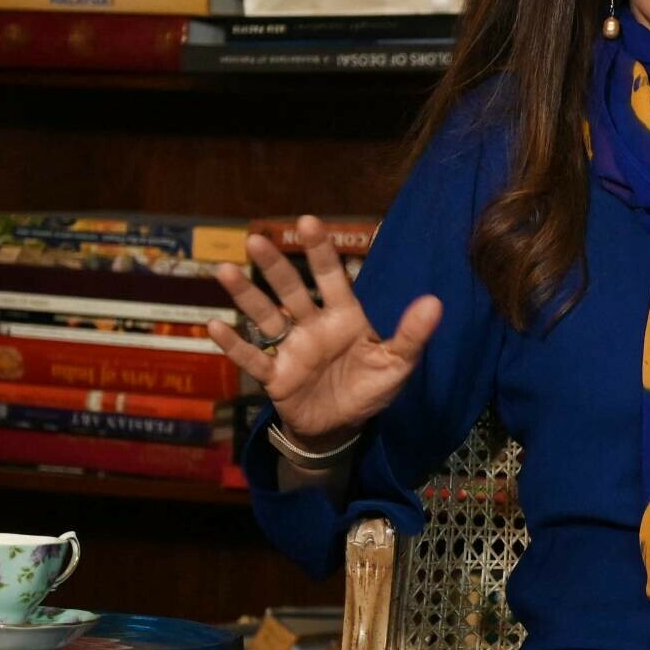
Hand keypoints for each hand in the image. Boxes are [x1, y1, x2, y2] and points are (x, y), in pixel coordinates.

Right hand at [205, 215, 441, 449]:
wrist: (343, 427)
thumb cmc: (369, 388)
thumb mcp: (397, 364)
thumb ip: (412, 334)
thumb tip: (435, 302)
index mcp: (343, 317)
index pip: (331, 277)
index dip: (320, 251)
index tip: (307, 222)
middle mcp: (312, 325)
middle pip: (291, 290)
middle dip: (275, 266)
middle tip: (256, 238)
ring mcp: (291, 349)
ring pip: (265, 317)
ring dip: (246, 295)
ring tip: (224, 271)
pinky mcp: (276, 376)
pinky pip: (253, 358)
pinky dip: (235, 345)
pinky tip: (214, 326)